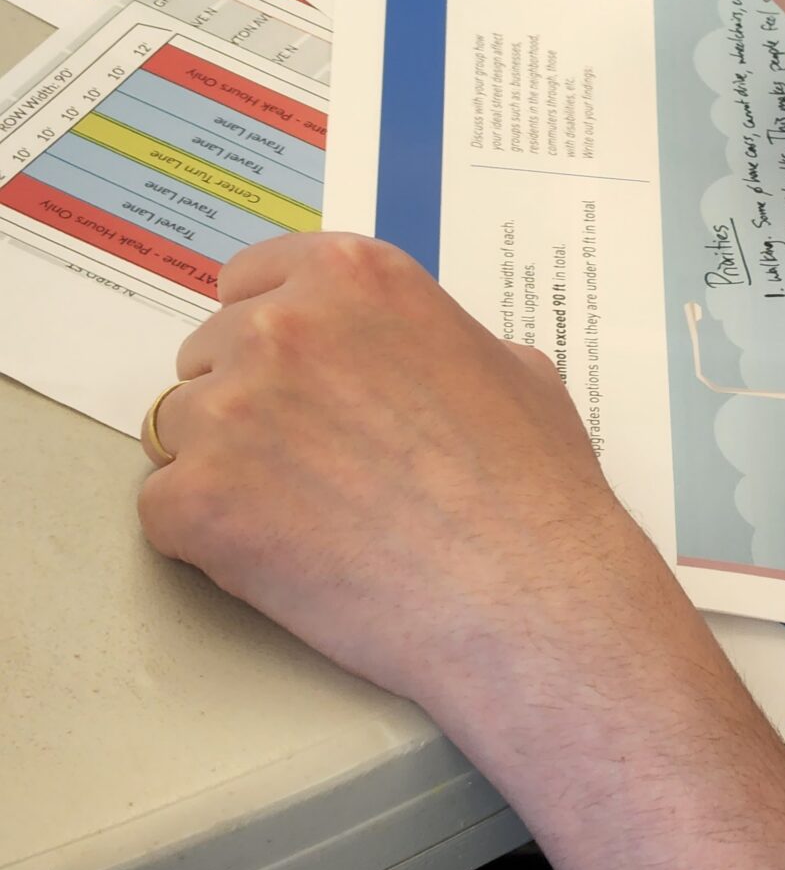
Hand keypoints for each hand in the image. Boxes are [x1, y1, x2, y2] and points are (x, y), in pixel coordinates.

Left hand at [137, 233, 663, 712]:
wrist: (528, 592)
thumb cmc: (532, 486)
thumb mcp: (508, 363)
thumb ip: (425, 338)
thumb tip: (401, 358)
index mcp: (356, 277)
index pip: (250, 278)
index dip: (271, 331)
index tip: (295, 372)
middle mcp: (283, 326)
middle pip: (209, 354)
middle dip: (250, 401)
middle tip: (314, 460)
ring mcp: (231, 411)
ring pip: (180, 430)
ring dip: (227, 467)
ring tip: (309, 516)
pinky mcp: (196, 501)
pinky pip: (166, 506)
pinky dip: (211, 535)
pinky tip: (287, 554)